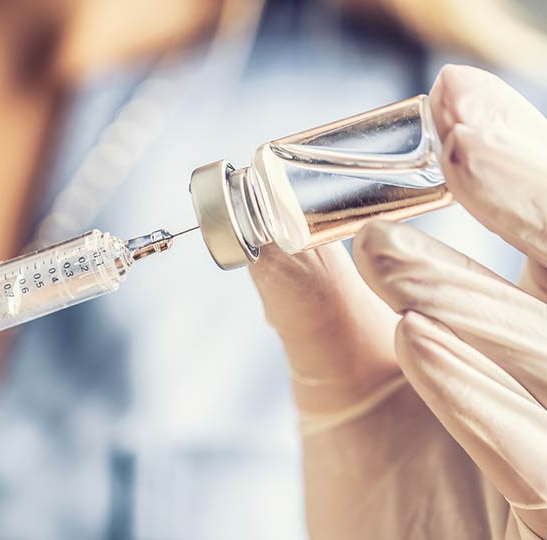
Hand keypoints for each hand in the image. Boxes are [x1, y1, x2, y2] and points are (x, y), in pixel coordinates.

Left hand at [250, 65, 546, 538]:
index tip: (452, 98)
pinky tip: (415, 342)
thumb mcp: (343, 385)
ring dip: (476, 298)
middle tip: (458, 135)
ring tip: (389, 254)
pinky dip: (484, 398)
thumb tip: (262, 205)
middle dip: (530, 195)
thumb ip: (313, 298)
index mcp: (532, 334)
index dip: (518, 159)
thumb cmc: (384, 498)